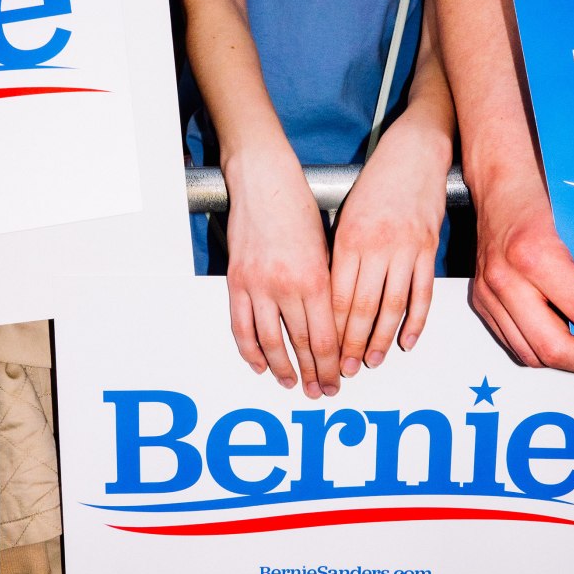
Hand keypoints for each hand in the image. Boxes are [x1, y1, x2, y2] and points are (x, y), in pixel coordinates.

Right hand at [225, 147, 339, 397]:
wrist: (263, 181)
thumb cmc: (300, 209)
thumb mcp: (326, 248)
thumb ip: (328, 288)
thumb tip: (334, 326)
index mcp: (315, 279)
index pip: (325, 337)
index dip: (331, 365)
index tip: (338, 381)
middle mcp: (286, 287)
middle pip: (301, 344)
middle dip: (313, 373)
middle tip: (321, 392)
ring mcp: (257, 286)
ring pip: (270, 341)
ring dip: (283, 368)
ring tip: (292, 384)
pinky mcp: (236, 282)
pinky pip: (241, 326)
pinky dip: (250, 350)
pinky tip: (261, 365)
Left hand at [331, 118, 449, 375]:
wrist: (416, 153)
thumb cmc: (376, 182)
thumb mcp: (347, 215)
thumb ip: (341, 254)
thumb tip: (331, 297)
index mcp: (350, 240)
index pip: (338, 297)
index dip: (331, 330)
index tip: (323, 353)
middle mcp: (377, 248)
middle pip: (363, 308)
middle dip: (352, 344)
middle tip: (344, 370)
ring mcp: (406, 250)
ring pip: (392, 306)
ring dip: (381, 339)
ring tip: (372, 362)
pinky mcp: (429, 249)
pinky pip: (422, 294)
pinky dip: (415, 321)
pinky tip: (406, 342)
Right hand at [471, 170, 573, 376]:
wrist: (495, 177)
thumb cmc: (537, 186)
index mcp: (535, 255)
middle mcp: (506, 280)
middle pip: (558, 350)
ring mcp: (489, 294)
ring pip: (534, 355)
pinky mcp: (482, 301)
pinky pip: (516, 344)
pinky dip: (548, 353)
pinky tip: (573, 345)